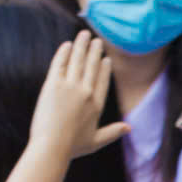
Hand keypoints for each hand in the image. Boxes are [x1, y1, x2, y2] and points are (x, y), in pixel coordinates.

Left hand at [30, 33, 129, 161]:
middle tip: (96, 40)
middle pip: (92, 66)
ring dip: (81, 46)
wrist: (52, 146)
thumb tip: (129, 128)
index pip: (102, 81)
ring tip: (83, 35)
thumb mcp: (96, 141)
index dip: (104, 68)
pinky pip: (60, 64)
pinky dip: (63, 53)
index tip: (106, 59)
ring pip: (77, 61)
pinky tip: (66, 45)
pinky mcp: (53, 85)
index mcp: (96, 105)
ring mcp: (70, 87)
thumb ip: (113, 132)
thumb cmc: (72, 147)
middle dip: (94, 51)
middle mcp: (86, 92)